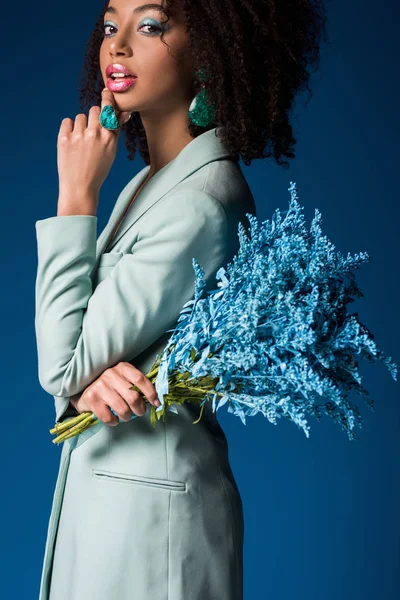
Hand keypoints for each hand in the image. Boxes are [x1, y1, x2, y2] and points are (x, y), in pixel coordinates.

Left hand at [57, 88, 130, 208]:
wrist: (80, 187)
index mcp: (109, 137)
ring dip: (80, 125)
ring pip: (80, 117)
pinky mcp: (64, 138)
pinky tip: (72, 141)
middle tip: (92, 131)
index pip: (109, 109)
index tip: (106, 91)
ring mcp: (78, 136)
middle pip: (94, 110)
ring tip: (81, 142)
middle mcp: (94, 134)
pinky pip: (67, 122)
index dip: (107, 98)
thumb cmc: (98, 170)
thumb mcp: (111, 152)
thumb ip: (115, 131)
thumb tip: (122, 112)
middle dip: (94, 117)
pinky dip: (69, 129)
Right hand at [69, 362, 160, 426]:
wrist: (84, 390)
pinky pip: (109, 417)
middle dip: (140, 409)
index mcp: (122, 368)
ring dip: (127, 417)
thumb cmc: (109, 387)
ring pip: (123, 409)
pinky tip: (114, 418)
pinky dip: (114, 422)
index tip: (156, 403)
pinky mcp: (91, 399)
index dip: (151, 393)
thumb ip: (136, 386)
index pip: (141, 380)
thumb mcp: (123, 379)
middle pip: (133, 397)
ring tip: (126, 416)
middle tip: (139, 413)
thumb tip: (155, 400)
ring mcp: (100, 386)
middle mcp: (110, 374)